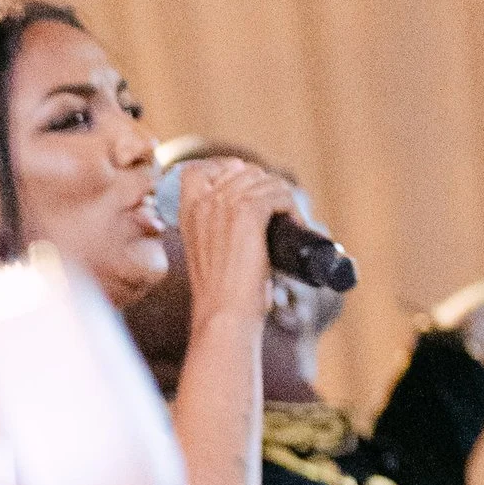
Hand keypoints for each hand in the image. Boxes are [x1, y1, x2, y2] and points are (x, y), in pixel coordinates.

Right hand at [176, 156, 293, 332]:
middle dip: (266, 188)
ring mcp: (224, 204)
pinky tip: (295, 226)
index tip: (248, 191)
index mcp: (187, 211)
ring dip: (283, 199)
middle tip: (278, 215)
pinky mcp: (248, 212)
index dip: (227, 171)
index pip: (199, 169)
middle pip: (244, 171)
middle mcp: (203, 202)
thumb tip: (254, 206)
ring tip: (289, 223)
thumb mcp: (207, 252)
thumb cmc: (220, 294)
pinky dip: (293, 209)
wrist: (224, 315)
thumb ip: (217, 226)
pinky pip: (279, 194)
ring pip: (266, 180)